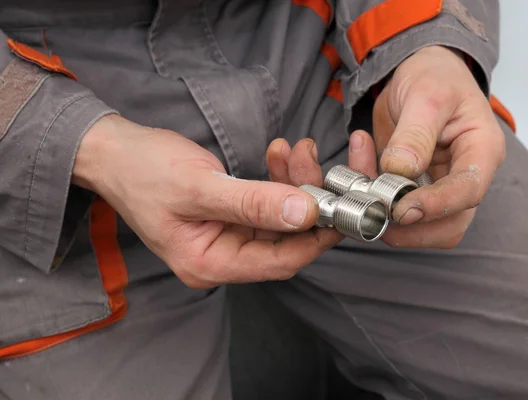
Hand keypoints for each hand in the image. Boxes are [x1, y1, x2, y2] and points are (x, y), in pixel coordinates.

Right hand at [73, 115, 343, 287]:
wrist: (113, 151)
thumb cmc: (143, 170)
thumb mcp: (199, 186)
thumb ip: (252, 203)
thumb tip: (305, 213)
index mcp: (209, 264)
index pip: (277, 262)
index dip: (314, 238)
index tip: (339, 206)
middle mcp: (221, 258)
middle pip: (284, 242)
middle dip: (306, 201)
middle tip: (313, 162)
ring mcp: (225, 238)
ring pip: (279, 220)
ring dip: (294, 184)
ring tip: (296, 149)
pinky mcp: (229, 217)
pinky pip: (265, 204)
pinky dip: (277, 180)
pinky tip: (280, 153)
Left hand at [368, 45, 505, 247]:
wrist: (419, 72)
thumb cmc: (434, 76)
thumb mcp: (425, 95)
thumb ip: (415, 134)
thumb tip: (401, 171)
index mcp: (482, 150)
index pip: (468, 192)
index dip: (436, 206)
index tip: (401, 209)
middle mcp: (466, 176)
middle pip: (450, 225)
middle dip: (410, 227)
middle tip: (373, 208)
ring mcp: (441, 187)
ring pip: (423, 228)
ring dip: (387, 218)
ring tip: (361, 182)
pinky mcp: (416, 191)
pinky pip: (396, 210)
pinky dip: (374, 200)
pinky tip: (359, 168)